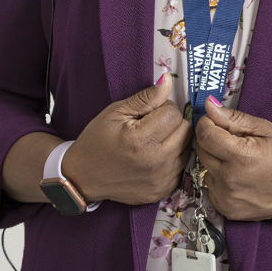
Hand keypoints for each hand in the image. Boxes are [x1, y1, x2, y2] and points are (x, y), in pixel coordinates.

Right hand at [62, 73, 190, 204]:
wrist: (84, 177)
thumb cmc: (97, 141)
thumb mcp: (116, 112)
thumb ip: (146, 97)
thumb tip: (167, 80)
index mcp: (141, 140)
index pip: (173, 113)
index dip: (162, 107)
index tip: (149, 112)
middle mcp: (155, 162)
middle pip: (185, 129)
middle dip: (171, 121)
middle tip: (151, 124)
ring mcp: (161, 179)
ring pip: (187, 147)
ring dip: (174, 139)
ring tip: (153, 139)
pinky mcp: (163, 190)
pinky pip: (182, 165)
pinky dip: (172, 157)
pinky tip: (155, 155)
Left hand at [195, 95, 271, 220]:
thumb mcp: (265, 129)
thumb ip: (234, 118)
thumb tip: (209, 105)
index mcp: (240, 156)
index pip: (205, 134)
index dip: (207, 123)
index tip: (215, 120)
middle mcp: (230, 180)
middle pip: (202, 150)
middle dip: (211, 139)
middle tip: (230, 139)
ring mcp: (227, 198)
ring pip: (204, 169)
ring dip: (215, 160)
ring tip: (237, 159)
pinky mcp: (227, 210)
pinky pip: (210, 187)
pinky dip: (218, 178)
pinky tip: (237, 176)